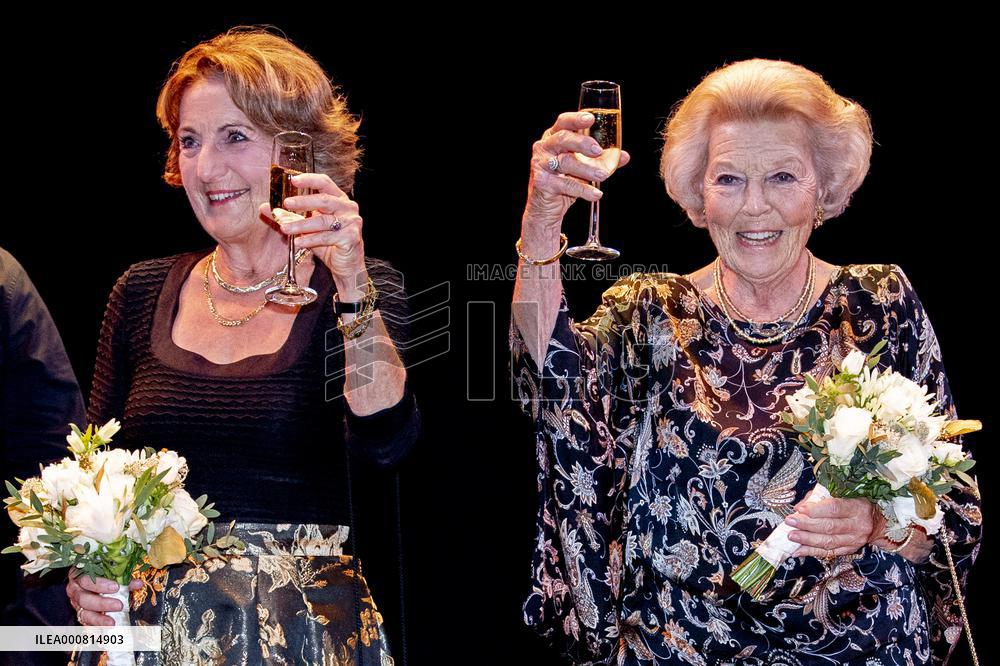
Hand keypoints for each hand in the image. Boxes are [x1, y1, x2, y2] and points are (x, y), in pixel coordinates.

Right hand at [66, 572, 141, 625]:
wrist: (85, 579)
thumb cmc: (98, 575)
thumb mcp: (108, 573)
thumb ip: (122, 579)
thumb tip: (138, 584)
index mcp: (79, 576)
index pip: (86, 580)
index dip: (100, 585)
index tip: (116, 587)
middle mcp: (74, 591)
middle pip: (84, 599)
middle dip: (102, 603)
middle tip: (119, 605)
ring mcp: (75, 604)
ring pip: (83, 613)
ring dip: (98, 619)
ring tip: (112, 623)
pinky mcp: (79, 614)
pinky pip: (85, 623)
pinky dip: (94, 627)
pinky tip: (103, 631)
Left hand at [260, 172, 365, 292]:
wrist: (346, 265)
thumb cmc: (329, 243)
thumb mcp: (306, 228)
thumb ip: (289, 216)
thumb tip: (265, 208)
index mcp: (338, 199)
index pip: (324, 182)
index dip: (309, 179)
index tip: (293, 180)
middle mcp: (347, 207)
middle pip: (324, 200)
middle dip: (303, 201)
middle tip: (286, 204)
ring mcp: (351, 222)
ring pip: (322, 220)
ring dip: (301, 225)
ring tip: (285, 229)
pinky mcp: (351, 237)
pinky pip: (326, 237)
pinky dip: (310, 240)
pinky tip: (297, 243)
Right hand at [524, 111, 630, 235]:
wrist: (545, 207)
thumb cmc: (563, 180)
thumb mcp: (583, 167)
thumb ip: (602, 160)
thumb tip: (624, 156)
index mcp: (554, 137)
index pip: (563, 122)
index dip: (576, 119)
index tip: (591, 119)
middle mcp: (544, 147)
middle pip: (562, 138)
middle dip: (582, 143)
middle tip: (599, 151)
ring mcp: (541, 164)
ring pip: (565, 162)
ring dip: (587, 169)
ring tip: (603, 175)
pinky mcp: (542, 183)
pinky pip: (564, 184)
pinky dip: (583, 189)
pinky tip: (595, 194)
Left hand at [785, 491, 875, 558]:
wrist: (877, 523)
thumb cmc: (855, 505)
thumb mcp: (843, 495)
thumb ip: (820, 498)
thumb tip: (800, 507)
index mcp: (857, 508)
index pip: (835, 508)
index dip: (816, 510)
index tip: (799, 510)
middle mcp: (858, 525)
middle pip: (830, 527)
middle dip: (807, 525)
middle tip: (790, 522)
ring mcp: (854, 540)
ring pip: (829, 542)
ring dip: (807, 540)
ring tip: (791, 536)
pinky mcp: (849, 550)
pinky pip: (829, 553)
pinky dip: (811, 552)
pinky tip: (797, 551)